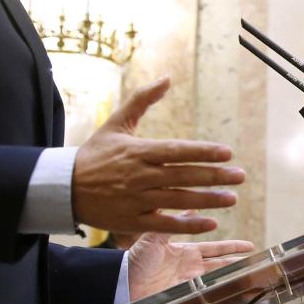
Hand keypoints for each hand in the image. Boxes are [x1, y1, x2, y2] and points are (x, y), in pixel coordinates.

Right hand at [72, 78, 246, 235]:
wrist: (64, 188)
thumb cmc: (94, 154)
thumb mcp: (116, 123)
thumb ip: (142, 100)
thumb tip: (167, 78)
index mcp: (138, 151)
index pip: (177, 151)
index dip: (203, 152)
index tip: (227, 153)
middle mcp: (139, 176)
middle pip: (183, 176)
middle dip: (214, 176)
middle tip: (240, 176)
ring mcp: (136, 200)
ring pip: (178, 200)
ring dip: (207, 200)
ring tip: (232, 198)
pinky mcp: (132, 221)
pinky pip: (164, 224)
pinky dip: (187, 224)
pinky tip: (210, 223)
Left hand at [127, 234, 255, 301]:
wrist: (123, 282)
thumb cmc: (134, 259)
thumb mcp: (154, 237)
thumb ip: (173, 222)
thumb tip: (191, 204)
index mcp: (185, 252)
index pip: (215, 249)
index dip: (232, 247)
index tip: (249, 246)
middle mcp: (190, 268)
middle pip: (221, 265)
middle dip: (239, 264)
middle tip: (259, 263)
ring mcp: (189, 283)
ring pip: (218, 280)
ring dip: (235, 279)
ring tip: (254, 278)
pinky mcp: (185, 296)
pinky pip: (207, 295)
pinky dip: (222, 294)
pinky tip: (235, 294)